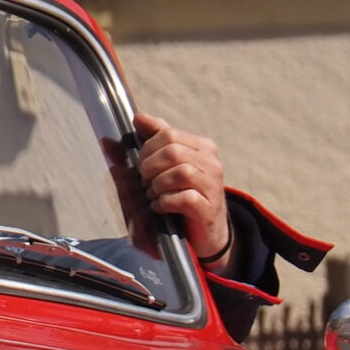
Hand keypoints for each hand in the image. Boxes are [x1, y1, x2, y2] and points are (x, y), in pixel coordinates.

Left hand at [132, 113, 232, 264]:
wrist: (204, 232)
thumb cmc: (181, 194)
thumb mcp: (166, 166)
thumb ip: (151, 142)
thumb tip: (136, 118)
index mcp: (203, 147)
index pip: (168, 133)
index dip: (147, 149)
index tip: (141, 165)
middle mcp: (212, 162)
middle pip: (173, 151)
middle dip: (149, 167)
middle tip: (145, 181)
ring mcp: (213, 186)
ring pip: (181, 172)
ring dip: (157, 185)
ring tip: (154, 194)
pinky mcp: (209, 208)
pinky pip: (184, 198)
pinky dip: (165, 202)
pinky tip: (160, 207)